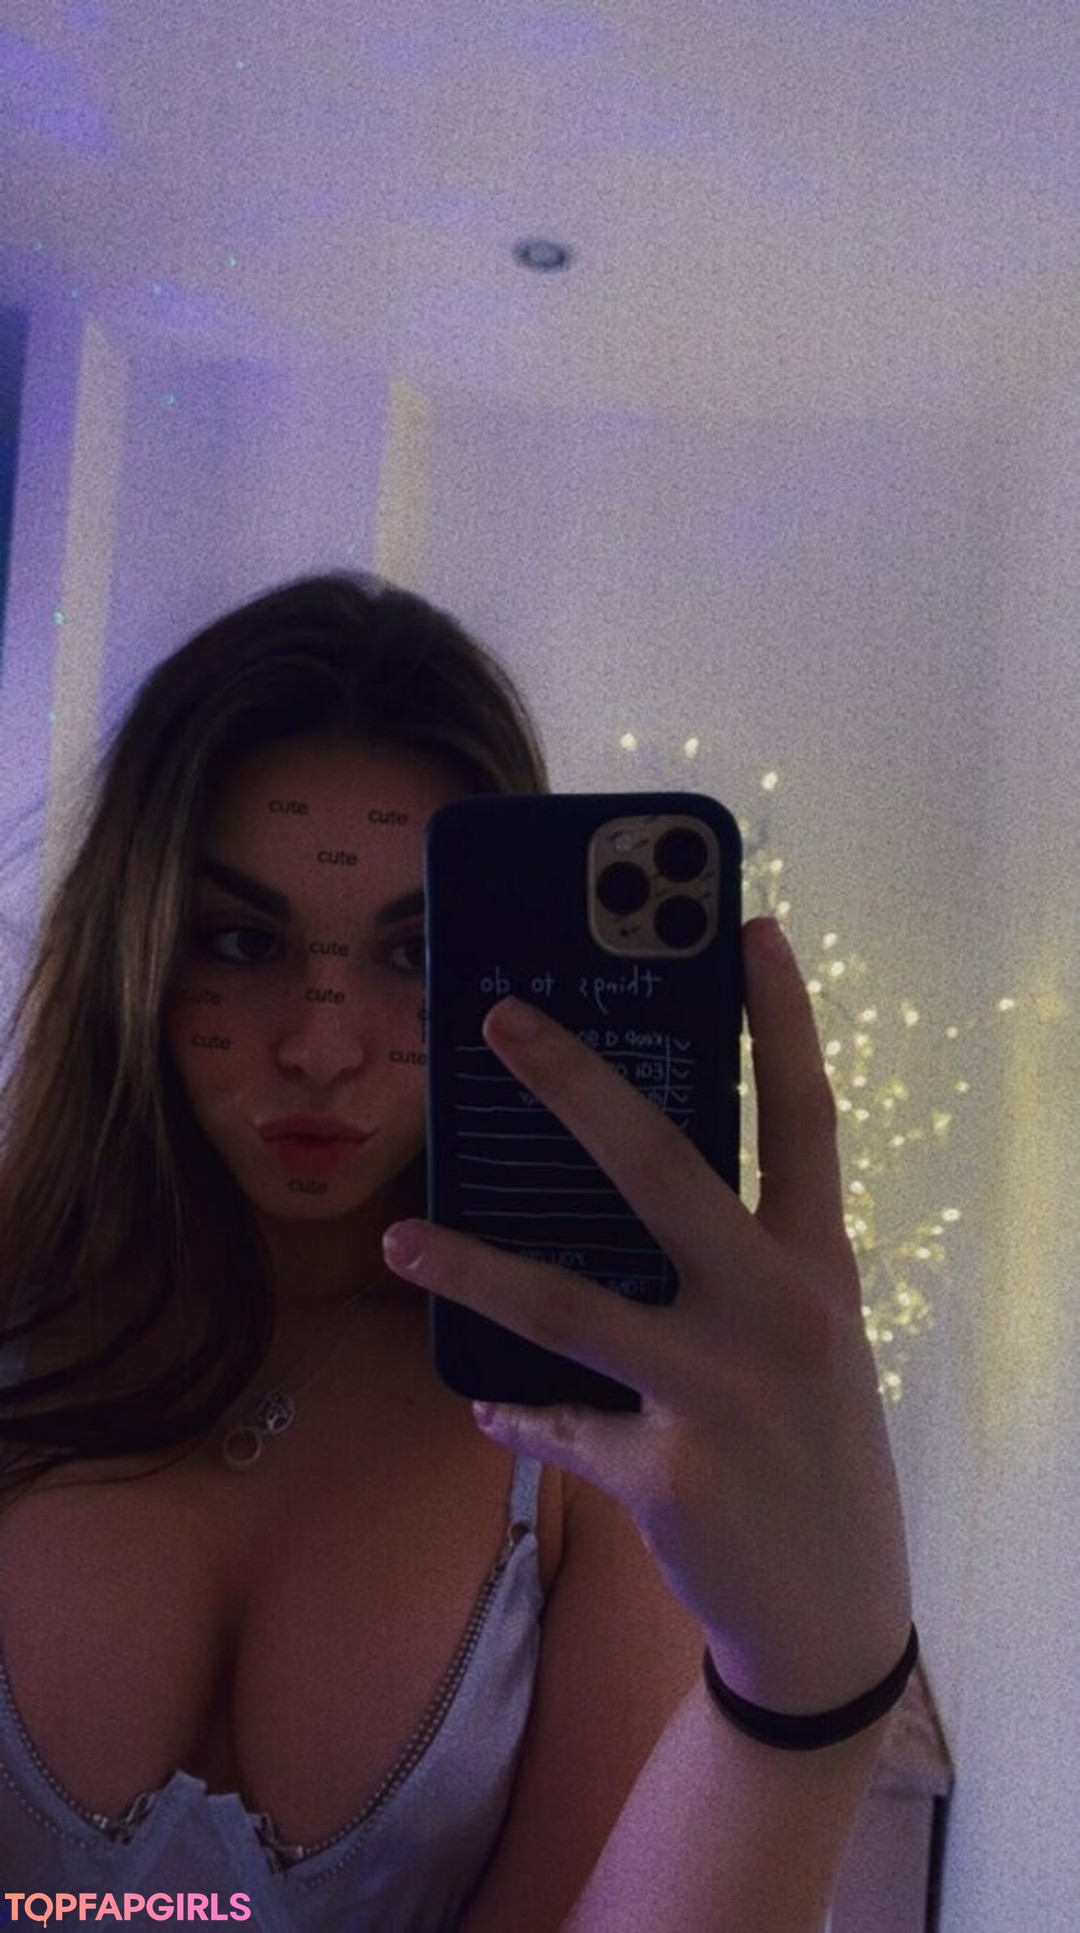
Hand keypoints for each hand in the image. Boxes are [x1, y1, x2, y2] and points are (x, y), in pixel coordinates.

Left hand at [383, 917, 911, 1712]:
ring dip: (469, 1266)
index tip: (748, 927)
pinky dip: (518, 1412)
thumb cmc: (811, 1450)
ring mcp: (717, 1392)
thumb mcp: (802, 1340)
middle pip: (662, 1167)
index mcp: (816, 1266)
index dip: (780, 1018)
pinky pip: (556, 1421)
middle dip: (573, 1083)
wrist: (833, 1614)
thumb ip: (735, 1264)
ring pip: (565, 1303)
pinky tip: (489, 1404)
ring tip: (401, 1236)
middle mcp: (776, 1313)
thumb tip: (616, 1189)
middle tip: (495, 1019)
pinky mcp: (663, 1470)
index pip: (804, 1117)